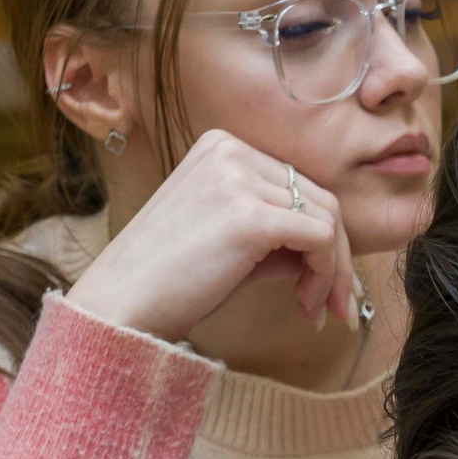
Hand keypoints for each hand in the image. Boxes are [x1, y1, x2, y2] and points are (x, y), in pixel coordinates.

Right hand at [65, 129, 356, 341]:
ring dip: (331, 273)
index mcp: (221, 147)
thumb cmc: (170, 280)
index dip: (321, 239)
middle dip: (335, 259)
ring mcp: (239, 179)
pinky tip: (304, 305)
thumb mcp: (230, 240)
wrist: (122, 303)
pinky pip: (321, 238)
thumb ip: (278, 233)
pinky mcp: (250, 216)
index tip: (318, 287)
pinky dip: (325, 275)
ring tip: (313, 311)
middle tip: (332, 308)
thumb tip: (330, 251)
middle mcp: (231, 151)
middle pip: (321, 200)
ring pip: (328, 220)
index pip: (298, 186)